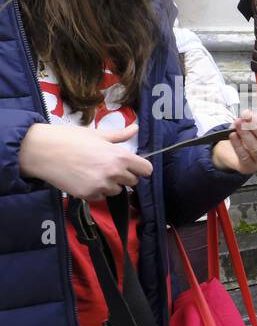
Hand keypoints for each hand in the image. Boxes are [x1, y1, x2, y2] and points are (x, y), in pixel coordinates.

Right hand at [17, 123, 152, 199]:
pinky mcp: (88, 195)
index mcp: (119, 156)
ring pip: (116, 190)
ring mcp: (101, 186)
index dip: (140, 168)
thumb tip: (135, 128)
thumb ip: (119, 135)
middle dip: (124, 175)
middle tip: (107, 166)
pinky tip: (83, 179)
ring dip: (109, 184)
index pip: (146, 169)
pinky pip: (101, 196)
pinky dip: (95, 190)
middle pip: (133, 182)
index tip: (133, 166)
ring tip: (92, 171)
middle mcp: (114, 173)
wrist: (41, 151)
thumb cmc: (69, 139)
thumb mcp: (97, 134)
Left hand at [212, 110, 256, 173]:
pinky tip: (232, 135)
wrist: (232, 149)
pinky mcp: (250, 168)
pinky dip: (237, 144)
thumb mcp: (255, 122)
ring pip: (256, 148)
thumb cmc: (248, 134)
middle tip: (245, 116)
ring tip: (238, 123)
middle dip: (255, 126)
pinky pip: (244, 156)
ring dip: (246, 134)